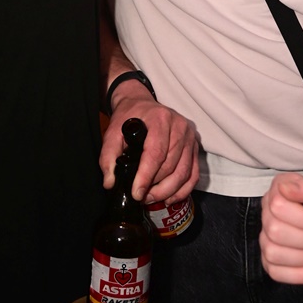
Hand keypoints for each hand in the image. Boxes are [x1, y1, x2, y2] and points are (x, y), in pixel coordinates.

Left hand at [101, 84, 198, 205]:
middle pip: (171, 166)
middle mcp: (179, 126)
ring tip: (151, 198)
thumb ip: (108, 156)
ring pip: (184, 173)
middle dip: (156, 187)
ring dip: (167, 192)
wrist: (142, 104)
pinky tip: (168, 198)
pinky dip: (182, 191)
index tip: (136, 193)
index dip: (146, 176)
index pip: (156, 153)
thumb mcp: (113, 131)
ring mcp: (190, 136)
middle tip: (141, 197)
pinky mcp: (194, 147)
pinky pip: (193, 175)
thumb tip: (110, 182)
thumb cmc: (129, 116)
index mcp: (160, 119)